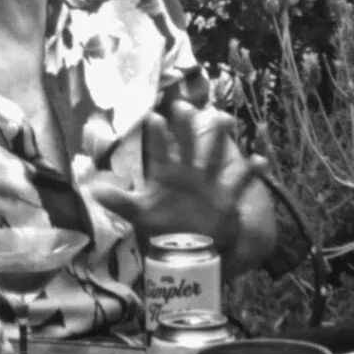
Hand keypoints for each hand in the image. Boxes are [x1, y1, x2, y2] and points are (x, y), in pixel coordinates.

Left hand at [86, 100, 267, 253]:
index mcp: (167, 174)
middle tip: (183, 106)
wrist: (190, 247)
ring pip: (214, 154)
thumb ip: (119, 200)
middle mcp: (187, 172)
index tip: (153, 115)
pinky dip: (253, 171)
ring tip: (224, 119)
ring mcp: (208, 181)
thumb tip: (91, 188)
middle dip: (186, 126)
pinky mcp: (226, 195)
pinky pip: (241, 180)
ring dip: (219, 139)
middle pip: (187, 144)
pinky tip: (262, 159)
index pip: (160, 150)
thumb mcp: (140, 214)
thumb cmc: (164, 227)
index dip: (157, 134)